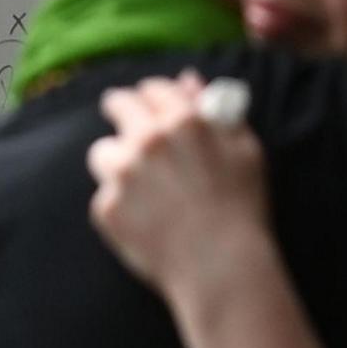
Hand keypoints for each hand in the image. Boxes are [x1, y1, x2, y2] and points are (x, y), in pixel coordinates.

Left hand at [85, 73, 273, 303]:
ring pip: (102, 152)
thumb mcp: (244, 149)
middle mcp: (147, 140)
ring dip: (115, 161)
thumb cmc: (242, 207)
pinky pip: (104, 196)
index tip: (148, 103)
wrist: (221, 267)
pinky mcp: (106, 209)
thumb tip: (187, 80)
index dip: (151, 96)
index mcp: (184, 120)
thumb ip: (215, 109)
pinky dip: (119, 204)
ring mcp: (122, 175)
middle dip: (120, 108)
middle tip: (122, 118)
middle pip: (118, 106)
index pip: (154, 90)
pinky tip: (144, 220)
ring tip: (138, 184)